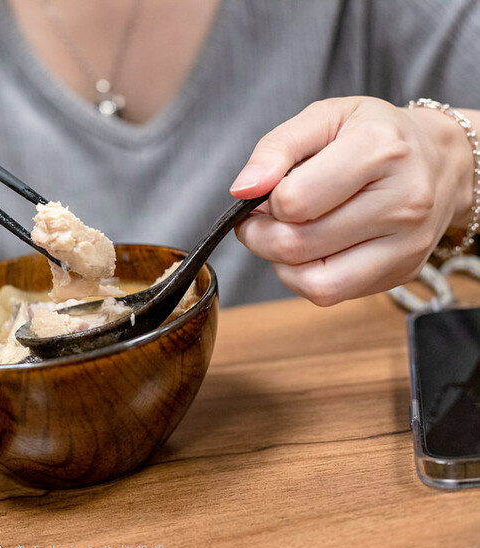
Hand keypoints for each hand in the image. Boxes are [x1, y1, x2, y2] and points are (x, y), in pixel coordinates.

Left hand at [230, 96, 474, 305]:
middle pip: (297, 245)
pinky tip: (313, 250)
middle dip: (261, 236)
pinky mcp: (403, 272)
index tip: (266, 192)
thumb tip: (243, 189)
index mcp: (379, 150)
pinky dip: (307, 277)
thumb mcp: (324, 118)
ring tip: (286, 235)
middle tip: (261, 220)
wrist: (439, 160)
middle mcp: (403, 201)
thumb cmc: (373, 136)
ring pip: (315, 283)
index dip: (264, 201)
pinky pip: (333, 294)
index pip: (294, 201)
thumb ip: (276, 148)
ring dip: (282, 263)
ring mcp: (406, 243)